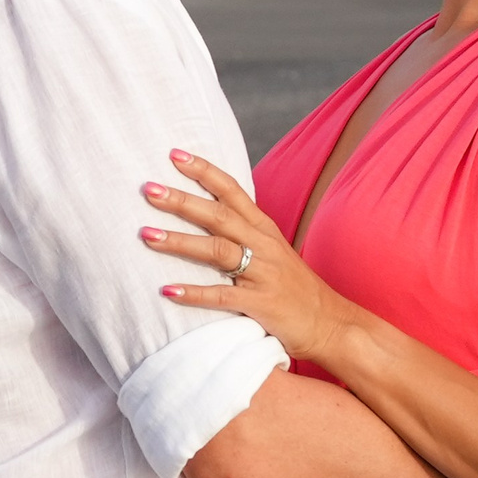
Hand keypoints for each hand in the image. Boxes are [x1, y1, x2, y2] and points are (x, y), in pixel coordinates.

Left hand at [142, 150, 353, 364]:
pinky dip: (193, 293)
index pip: (231, 191)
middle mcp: (263, 245)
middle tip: (147, 189)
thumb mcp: (272, 251)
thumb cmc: (294, 288)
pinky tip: (167, 290)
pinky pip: (221, 296)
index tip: (174, 154)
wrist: (331, 323)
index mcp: (264, 229)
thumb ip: (244, 232)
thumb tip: (205, 213)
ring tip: (146, 235)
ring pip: (216, 251)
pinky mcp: (260, 304)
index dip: (204, 171)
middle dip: (182, 200)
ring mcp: (263, 274)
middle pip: (218, 215)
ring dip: (179, 241)